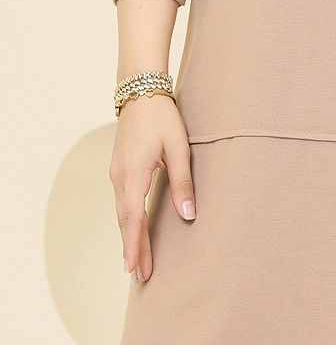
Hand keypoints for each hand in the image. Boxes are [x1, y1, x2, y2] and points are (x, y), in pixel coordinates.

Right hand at [109, 92, 196, 281]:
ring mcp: (116, 172)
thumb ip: (183, 182)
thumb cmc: (162, 116)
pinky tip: (133, 228)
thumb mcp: (178, 147)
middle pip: (125, 220)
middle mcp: (120, 177)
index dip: (134, 245)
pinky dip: (127, 220)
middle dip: (133, 248)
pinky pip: (121, 201)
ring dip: (129, 236)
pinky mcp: (119, 168)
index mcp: (134, 174)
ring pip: (121, 212)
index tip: (133, 269)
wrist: (140, 90)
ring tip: (136, 261)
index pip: (133, 218)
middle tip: (140, 276)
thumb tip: (189, 215)